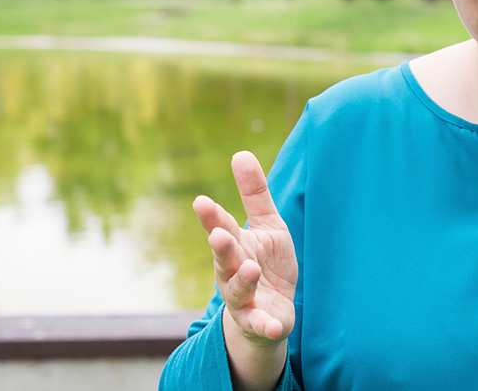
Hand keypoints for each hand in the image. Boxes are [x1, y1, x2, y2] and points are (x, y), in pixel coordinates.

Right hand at [194, 151, 297, 352]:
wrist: (271, 311)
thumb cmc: (267, 262)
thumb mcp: (267, 225)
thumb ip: (255, 194)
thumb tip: (240, 153)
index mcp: (235, 245)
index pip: (223, 227)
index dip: (212, 217)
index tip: (201, 202)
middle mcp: (232, 271)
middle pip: (224, 258)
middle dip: (221, 247)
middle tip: (219, 234)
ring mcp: (243, 298)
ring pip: (237, 290)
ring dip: (242, 280)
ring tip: (251, 268)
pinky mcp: (258, 321)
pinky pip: (260, 325)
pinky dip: (266, 325)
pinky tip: (276, 325)